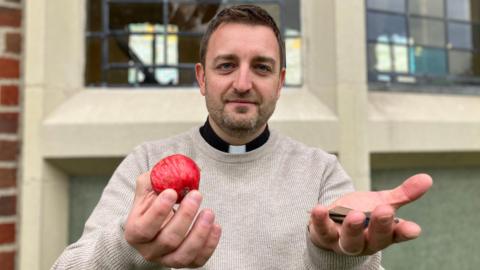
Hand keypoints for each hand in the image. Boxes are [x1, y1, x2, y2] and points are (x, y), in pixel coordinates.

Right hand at [124, 173, 221, 267]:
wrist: (157, 221)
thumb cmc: (153, 201)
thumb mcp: (149, 187)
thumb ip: (157, 176)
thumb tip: (176, 169)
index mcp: (135, 231)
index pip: (145, 227)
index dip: (159, 211)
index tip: (173, 192)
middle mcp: (149, 249)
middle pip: (168, 240)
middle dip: (185, 216)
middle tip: (197, 195)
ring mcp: (166, 259)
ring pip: (183, 255)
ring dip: (199, 233)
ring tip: (209, 212)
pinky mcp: (185, 262)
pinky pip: (198, 260)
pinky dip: (210, 244)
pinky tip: (216, 226)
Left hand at [308, 173, 432, 255]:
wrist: (331, 223)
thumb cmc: (361, 213)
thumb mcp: (381, 202)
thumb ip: (403, 194)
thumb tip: (427, 178)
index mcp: (384, 234)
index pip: (397, 235)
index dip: (405, 232)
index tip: (413, 228)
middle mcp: (366, 241)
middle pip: (375, 238)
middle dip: (380, 225)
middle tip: (384, 210)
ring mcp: (344, 241)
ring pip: (350, 240)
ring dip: (353, 228)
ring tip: (355, 215)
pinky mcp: (324, 235)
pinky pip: (322, 230)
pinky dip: (320, 220)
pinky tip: (319, 208)